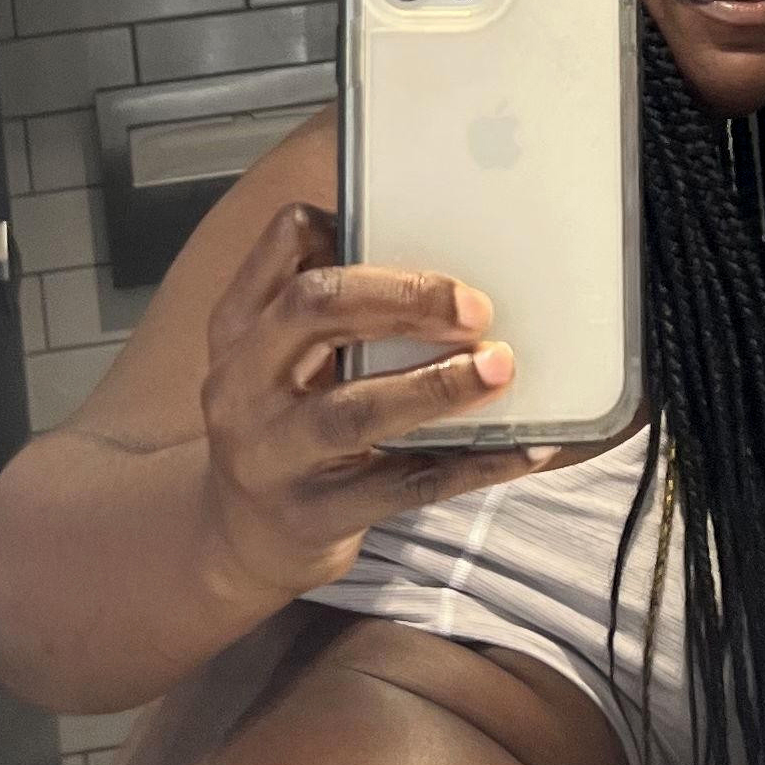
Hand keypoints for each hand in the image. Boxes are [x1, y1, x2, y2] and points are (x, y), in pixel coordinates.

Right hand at [193, 202, 546, 603]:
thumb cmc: (288, 426)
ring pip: (356, 410)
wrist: (245, 540)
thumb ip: (331, 313)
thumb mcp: (278, 360)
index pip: (286, 243)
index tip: (419, 230)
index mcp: (239, 327)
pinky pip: (407, 485)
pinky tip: (524, 449)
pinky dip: (473, 463)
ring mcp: (273, 455)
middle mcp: (241, 383)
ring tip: (499, 367)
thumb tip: (443, 271)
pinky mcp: (315, 513)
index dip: (352, 225)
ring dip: (438, 384)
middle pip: (315, 309)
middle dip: (404, 297)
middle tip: (476, 307)